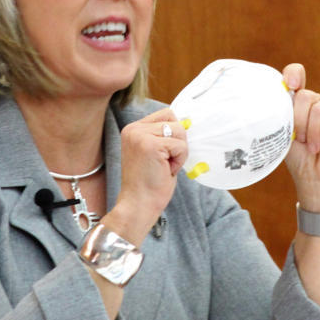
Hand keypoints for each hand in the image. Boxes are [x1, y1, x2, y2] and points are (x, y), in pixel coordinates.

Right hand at [105, 108, 186, 243]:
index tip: (165, 154)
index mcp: (133, 129)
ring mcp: (140, 135)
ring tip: (164, 167)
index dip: (174, 133)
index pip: (166, 114)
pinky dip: (180, 160)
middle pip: (174, 120)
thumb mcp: (154, 153)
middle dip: (178, 142)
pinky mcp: (151, 145)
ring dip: (179, 152)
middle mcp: (134, 129)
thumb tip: (187, 123)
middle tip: (165, 162)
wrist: (138, 205)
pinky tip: (166, 171)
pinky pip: (181, 145)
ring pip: (179, 131)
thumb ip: (164, 136)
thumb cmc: (149, 183)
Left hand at [283, 63, 319, 211]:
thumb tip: (281, 92)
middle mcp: (314, 102)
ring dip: (311, 130)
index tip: (290, 85)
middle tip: (299, 139)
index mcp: (296, 102)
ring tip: (312, 145)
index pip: (295, 74)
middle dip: (298, 120)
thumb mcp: (284, 132)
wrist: (313, 175)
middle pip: (303, 95)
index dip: (293, 74)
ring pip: (317, 106)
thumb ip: (283, 111)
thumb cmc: (297, 156)